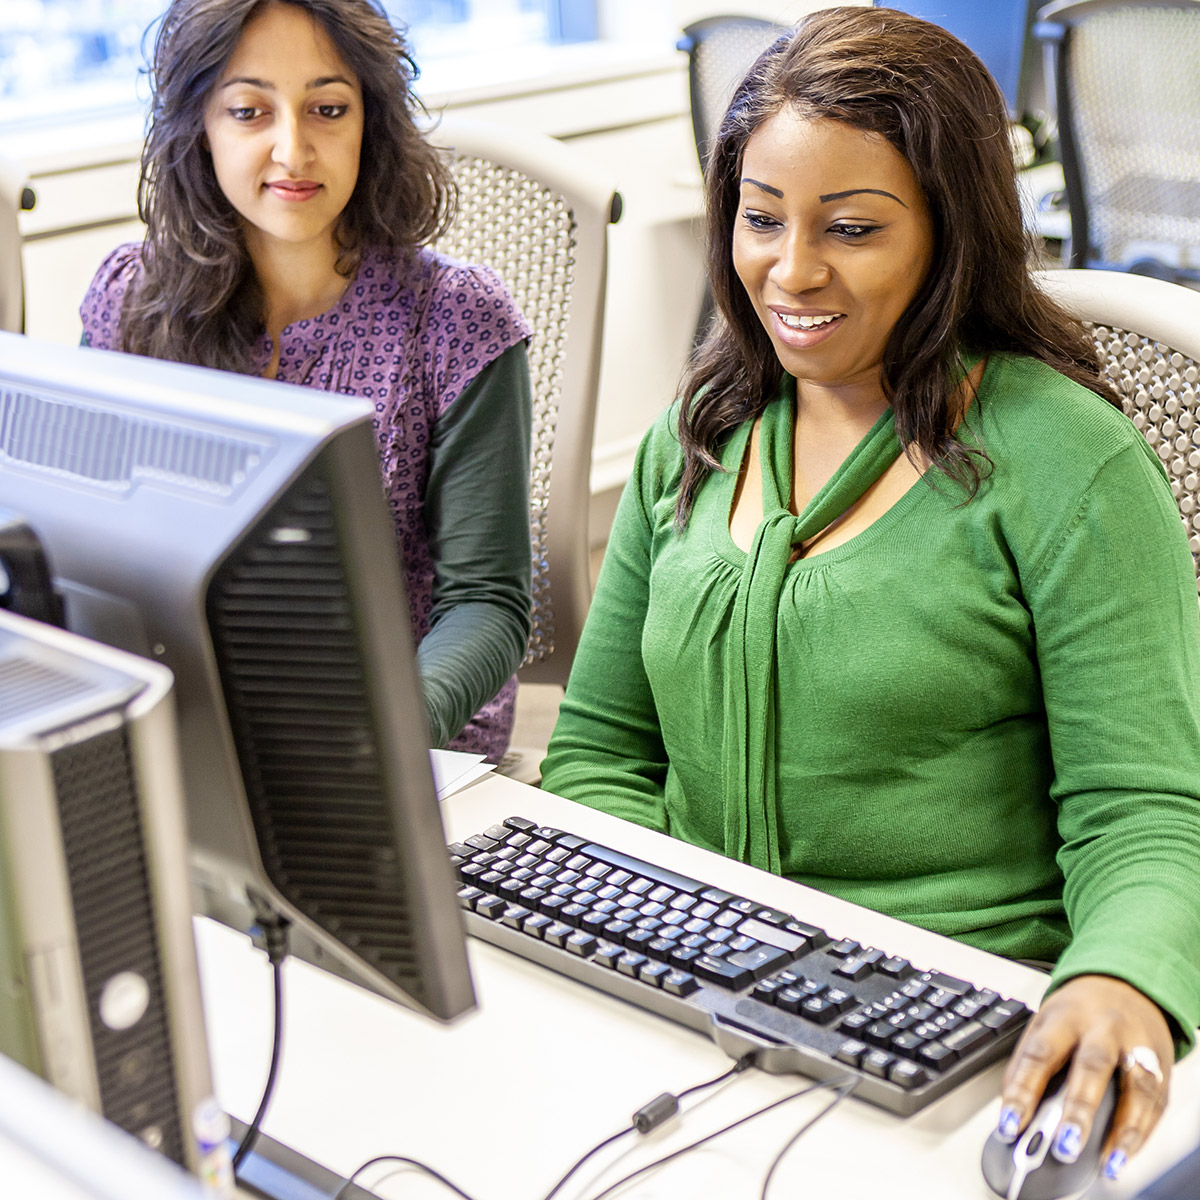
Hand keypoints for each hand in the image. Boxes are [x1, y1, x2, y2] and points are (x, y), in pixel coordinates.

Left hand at [996, 974, 1171, 1181]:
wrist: (1124, 984)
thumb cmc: (1078, 1011)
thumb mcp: (1044, 1023)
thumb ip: (1026, 1063)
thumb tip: (1011, 1108)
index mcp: (1064, 1016)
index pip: (1039, 1053)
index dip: (1023, 1090)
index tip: (1010, 1124)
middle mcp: (1103, 1028)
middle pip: (1092, 1066)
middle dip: (1079, 1108)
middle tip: (1064, 1145)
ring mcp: (1137, 1046)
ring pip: (1136, 1086)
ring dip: (1122, 1129)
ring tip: (1106, 1162)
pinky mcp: (1162, 1067)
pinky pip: (1156, 1104)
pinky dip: (1141, 1134)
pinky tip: (1123, 1154)